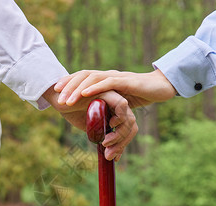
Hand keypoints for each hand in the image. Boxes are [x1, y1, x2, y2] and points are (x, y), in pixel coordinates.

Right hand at [43, 86, 137, 161]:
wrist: (60, 98)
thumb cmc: (74, 112)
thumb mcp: (91, 129)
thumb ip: (102, 138)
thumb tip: (111, 156)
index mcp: (115, 114)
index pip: (127, 130)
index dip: (122, 145)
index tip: (113, 158)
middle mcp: (117, 107)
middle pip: (131, 125)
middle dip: (121, 142)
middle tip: (108, 154)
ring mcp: (116, 99)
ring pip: (128, 118)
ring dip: (118, 135)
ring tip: (105, 143)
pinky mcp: (109, 91)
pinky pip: (121, 105)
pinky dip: (118, 118)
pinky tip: (106, 126)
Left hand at [54, 69, 176, 107]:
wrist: (160, 87)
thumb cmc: (140, 95)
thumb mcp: (118, 102)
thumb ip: (107, 107)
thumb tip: (96, 119)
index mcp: (104, 80)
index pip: (82, 78)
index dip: (68, 83)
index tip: (55, 92)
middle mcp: (108, 76)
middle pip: (83, 76)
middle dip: (68, 86)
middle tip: (58, 99)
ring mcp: (116, 77)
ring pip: (92, 79)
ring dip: (78, 89)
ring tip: (67, 100)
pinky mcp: (126, 82)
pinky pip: (108, 83)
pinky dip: (95, 88)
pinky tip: (85, 94)